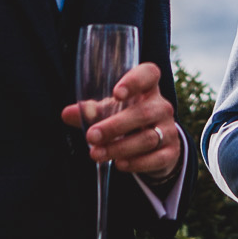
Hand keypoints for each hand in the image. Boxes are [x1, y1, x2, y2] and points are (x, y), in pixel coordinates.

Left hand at [63, 62, 182, 179]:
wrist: (156, 146)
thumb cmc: (129, 119)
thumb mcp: (111, 111)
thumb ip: (91, 111)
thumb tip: (66, 114)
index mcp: (147, 89)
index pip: (149, 74)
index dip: (135, 81)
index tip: (116, 94)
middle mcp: (161, 106)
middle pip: (143, 113)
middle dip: (114, 126)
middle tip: (91, 136)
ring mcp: (169, 129)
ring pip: (148, 138)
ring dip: (120, 148)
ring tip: (97, 154)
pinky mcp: (171, 152)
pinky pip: (156, 158)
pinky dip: (136, 163)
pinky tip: (119, 164)